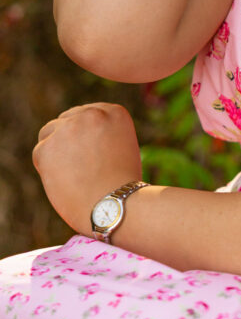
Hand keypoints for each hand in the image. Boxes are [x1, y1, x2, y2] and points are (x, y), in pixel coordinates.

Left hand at [33, 103, 142, 235]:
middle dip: (69, 141)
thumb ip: (102, 135)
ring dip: (55, 151)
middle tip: (78, 168)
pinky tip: (65, 182)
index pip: (87, 114)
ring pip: (49, 133)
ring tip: (73, 176)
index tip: (90, 153)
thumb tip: (75, 136)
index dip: (86, 135)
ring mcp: (69, 128)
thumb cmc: (121, 186)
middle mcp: (92, 114)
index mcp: (114, 112)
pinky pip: (40, 154)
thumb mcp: (121, 148)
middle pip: (67, 120)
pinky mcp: (47, 146)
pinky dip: (48, 169)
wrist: (115, 207)